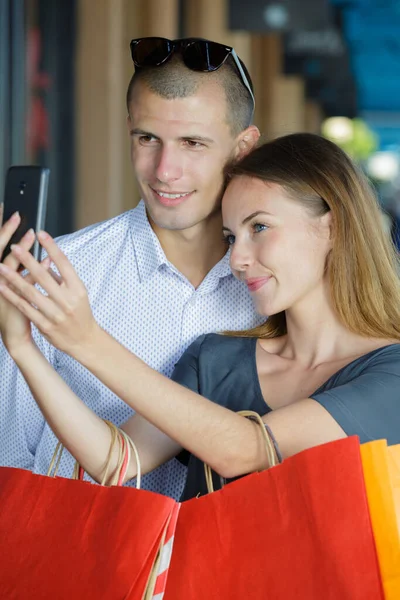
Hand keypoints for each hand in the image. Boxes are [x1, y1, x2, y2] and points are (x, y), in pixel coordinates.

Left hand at [0, 230, 97, 356]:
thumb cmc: (80, 313)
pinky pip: (25, 308)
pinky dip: (12, 297)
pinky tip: (2, 287)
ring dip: (14, 277)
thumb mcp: (78, 293)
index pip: (64, 263)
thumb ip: (62, 278)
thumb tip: (46, 261)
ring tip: (1, 266)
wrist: (84, 340)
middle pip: (44, 276)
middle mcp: (67, 300)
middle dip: (27, 259)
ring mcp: (56, 313)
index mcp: (77, 288)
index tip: (41, 233)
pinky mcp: (45, 325)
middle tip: (15, 246)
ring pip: (31, 292)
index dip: (51, 247)